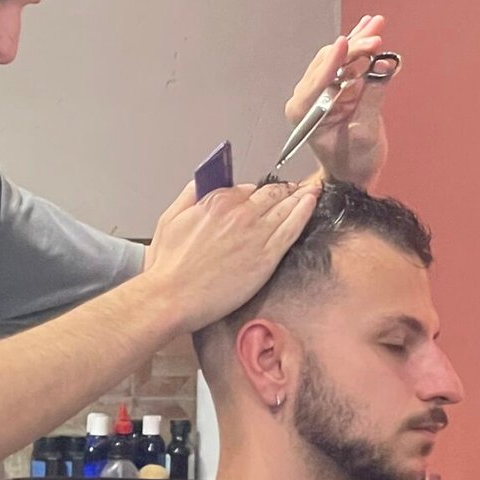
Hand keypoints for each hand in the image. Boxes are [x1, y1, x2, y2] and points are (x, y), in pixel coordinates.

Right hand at [144, 176, 320, 332]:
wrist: (172, 296)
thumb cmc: (168, 267)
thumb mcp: (170, 219)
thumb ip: (189, 196)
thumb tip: (201, 183)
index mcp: (217, 201)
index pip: (247, 189)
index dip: (256, 194)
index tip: (262, 197)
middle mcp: (240, 212)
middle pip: (271, 194)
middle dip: (283, 190)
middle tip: (294, 190)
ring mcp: (256, 233)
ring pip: (286, 207)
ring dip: (300, 196)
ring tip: (311, 190)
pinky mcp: (267, 256)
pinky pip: (293, 227)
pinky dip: (305, 212)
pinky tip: (312, 203)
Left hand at [287, 13, 398, 188]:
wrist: (353, 175)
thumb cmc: (353, 162)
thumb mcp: (365, 131)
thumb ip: (373, 96)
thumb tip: (386, 63)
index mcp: (303, 112)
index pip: (318, 80)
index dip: (334, 60)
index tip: (344, 42)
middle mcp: (307, 97)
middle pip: (330, 62)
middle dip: (354, 47)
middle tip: (376, 36)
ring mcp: (322, 90)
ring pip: (339, 58)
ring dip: (359, 41)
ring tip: (376, 22)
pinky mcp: (338, 87)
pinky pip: (348, 63)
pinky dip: (361, 48)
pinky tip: (371, 28)